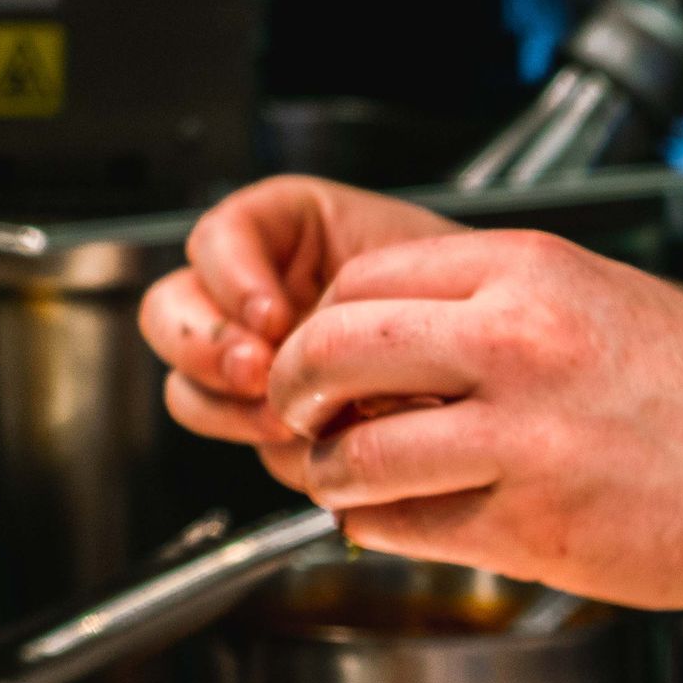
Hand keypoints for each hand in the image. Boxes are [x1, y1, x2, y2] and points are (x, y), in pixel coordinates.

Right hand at [138, 176, 462, 453]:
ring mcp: (261, 367)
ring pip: (190, 385)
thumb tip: (285, 338)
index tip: (271, 314)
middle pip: (172, 312)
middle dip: (207, 344)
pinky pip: (242, 439)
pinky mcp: (278, 427)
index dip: (230, 275)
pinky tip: (310, 447)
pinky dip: (267, 447)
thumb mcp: (422, 258)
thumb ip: (350, 280)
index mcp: (287, 236)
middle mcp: (260, 299)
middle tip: (258, 372)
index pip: (217, 239)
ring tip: (285, 419)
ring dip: (226, 405)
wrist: (511, 370)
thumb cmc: (479, 299)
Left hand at [262, 229, 682, 606]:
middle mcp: (515, 343)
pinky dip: (380, 529)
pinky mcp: (532, 526)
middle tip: (301, 419)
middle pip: (333, 353)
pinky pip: (407, 528)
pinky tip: (396, 524)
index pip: (363, 281)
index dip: (320, 325)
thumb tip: (397, 351)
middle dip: (295, 393)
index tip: (323, 359)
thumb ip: (495, 311)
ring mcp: (521, 438)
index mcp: (528, 272)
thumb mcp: (596, 300)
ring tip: (346, 484)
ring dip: (330, 476)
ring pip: (356, 453)